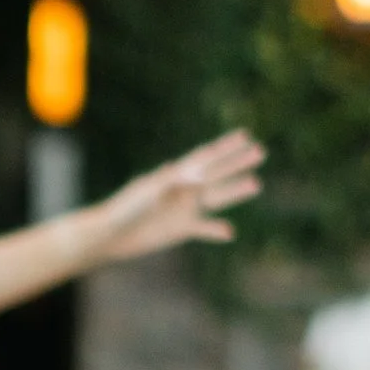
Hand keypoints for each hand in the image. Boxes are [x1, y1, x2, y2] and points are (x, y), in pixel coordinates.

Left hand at [91, 133, 263, 261]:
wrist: (108, 234)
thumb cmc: (124, 208)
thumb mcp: (148, 191)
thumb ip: (171, 182)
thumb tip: (195, 173)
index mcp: (175, 174)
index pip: (206, 157)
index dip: (226, 146)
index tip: (245, 135)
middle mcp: (183, 189)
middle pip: (217, 173)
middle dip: (238, 163)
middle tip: (261, 152)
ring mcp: (184, 209)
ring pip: (217, 198)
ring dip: (235, 192)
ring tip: (257, 184)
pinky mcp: (180, 230)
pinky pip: (203, 229)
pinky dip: (216, 231)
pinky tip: (230, 232)